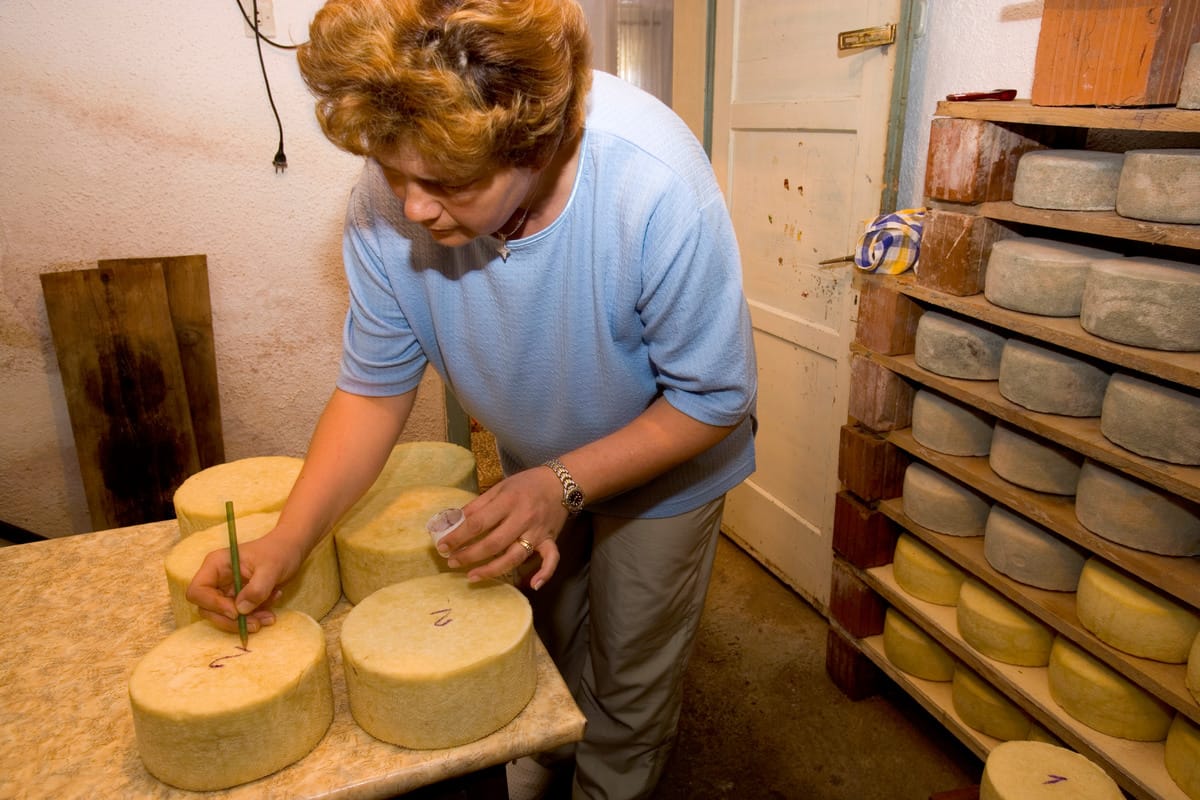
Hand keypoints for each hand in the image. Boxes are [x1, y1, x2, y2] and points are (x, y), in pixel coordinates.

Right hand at [185, 531, 301, 632]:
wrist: (291, 549)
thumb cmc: (279, 552)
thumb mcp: (271, 568)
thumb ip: (256, 589)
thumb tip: (240, 610)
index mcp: (216, 565)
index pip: (197, 591)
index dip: (213, 605)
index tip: (237, 612)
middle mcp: (216, 579)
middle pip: (208, 609)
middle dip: (232, 620)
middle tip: (256, 624)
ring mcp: (226, 590)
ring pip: (225, 616)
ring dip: (246, 621)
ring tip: (270, 617)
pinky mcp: (238, 598)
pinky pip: (240, 615)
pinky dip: (255, 616)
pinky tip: (273, 602)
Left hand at [437, 466, 567, 589]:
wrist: (561, 482)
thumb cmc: (526, 484)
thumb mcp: (500, 487)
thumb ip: (478, 505)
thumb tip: (455, 521)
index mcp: (508, 502)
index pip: (478, 523)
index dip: (458, 537)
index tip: (442, 546)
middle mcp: (523, 518)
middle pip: (493, 544)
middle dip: (469, 555)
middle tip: (452, 562)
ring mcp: (538, 532)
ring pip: (515, 557)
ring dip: (492, 570)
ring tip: (472, 576)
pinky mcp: (550, 540)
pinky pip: (551, 559)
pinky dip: (545, 573)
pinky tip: (533, 585)